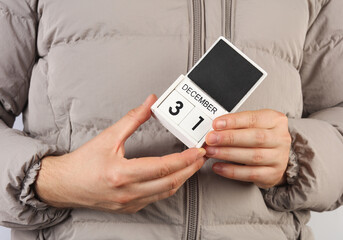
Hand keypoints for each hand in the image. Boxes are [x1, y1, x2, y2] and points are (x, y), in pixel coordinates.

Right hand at [35, 95, 205, 213]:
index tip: (198, 151)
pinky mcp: (129, 207)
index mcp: (122, 173)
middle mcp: (128, 192)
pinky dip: (169, 186)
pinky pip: (156, 198)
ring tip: (192, 165)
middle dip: (190, 169)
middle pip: (170, 182)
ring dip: (182, 178)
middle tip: (201, 157)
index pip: (163, 167)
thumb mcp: (108, 137)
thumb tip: (149, 103)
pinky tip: (174, 177)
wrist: (65, 185)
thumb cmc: (83, 162)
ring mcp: (130, 203)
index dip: (184, 159)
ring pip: (165, 192)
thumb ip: (133, 119)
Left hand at [204, 109, 290, 188]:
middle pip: (255, 137)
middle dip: (229, 138)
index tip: (216, 124)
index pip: (253, 119)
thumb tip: (215, 128)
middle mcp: (280, 138)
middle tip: (211, 139)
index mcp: (275, 121)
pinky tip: (218, 167)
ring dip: (228, 154)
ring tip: (211, 152)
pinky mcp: (273, 174)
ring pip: (253, 156)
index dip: (233, 121)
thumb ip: (237, 124)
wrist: (276, 157)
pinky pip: (250, 174)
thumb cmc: (260, 137)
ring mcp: (279, 158)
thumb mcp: (254, 124)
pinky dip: (231, 171)